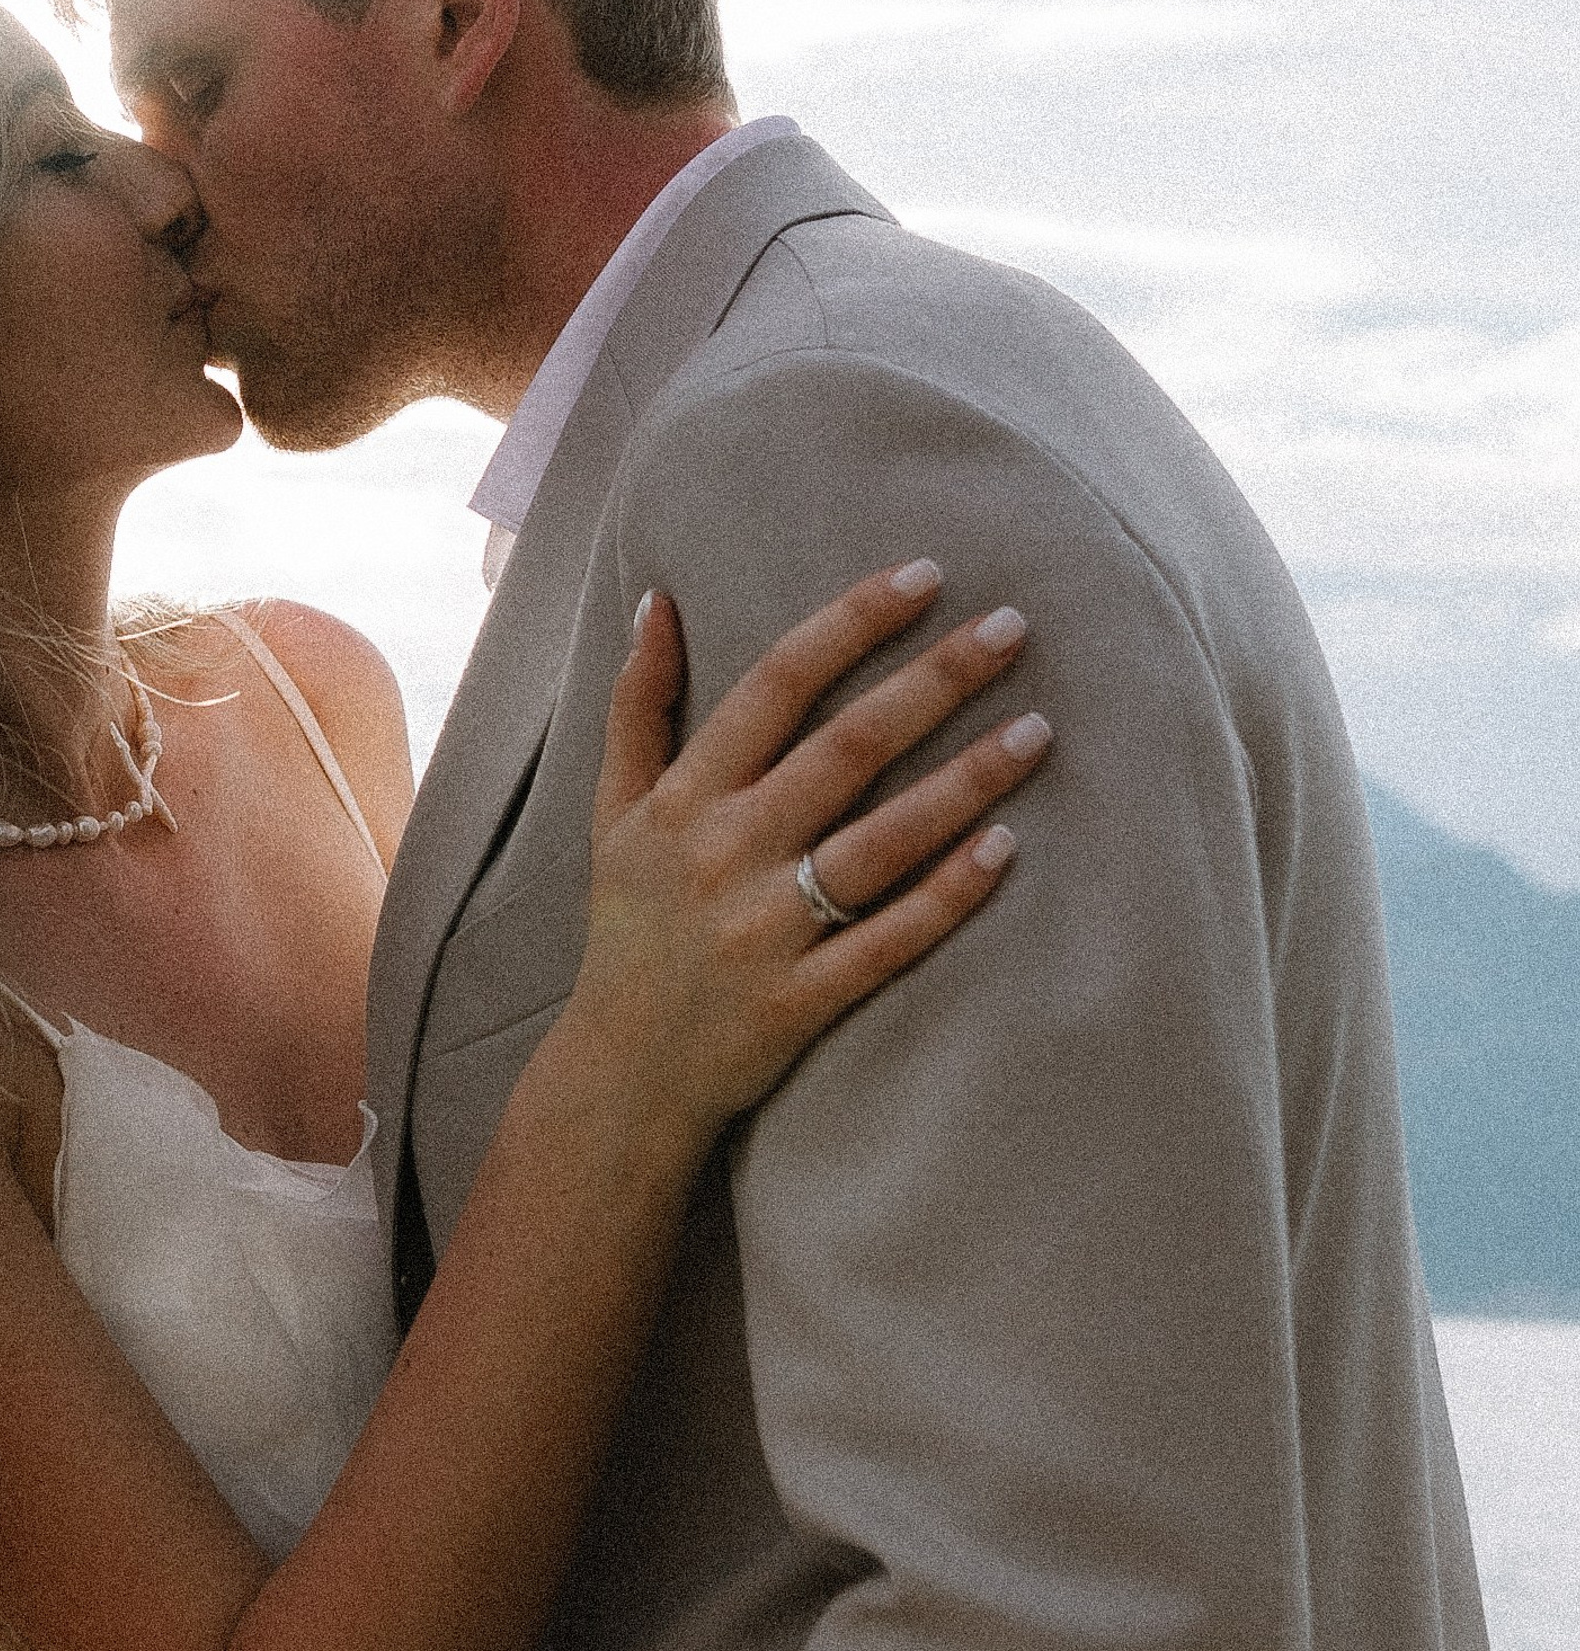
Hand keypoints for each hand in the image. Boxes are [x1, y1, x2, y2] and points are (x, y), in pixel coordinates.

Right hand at [560, 563, 1045, 1168]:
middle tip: (1013, 627)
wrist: (622, 1073)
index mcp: (684, 797)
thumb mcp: (611, 812)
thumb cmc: (628, 928)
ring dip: (966, 780)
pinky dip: (947, 893)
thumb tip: (654, 601)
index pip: (775, 684)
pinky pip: (890, 939)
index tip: (924, 577)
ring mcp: (768, 929)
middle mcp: (727, 851)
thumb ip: (636, 705)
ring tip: (1040, 729)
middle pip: (846, 747)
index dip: (851, 623)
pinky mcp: (803, 1000)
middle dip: (935, 681)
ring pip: (882, 839)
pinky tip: (1006, 848)